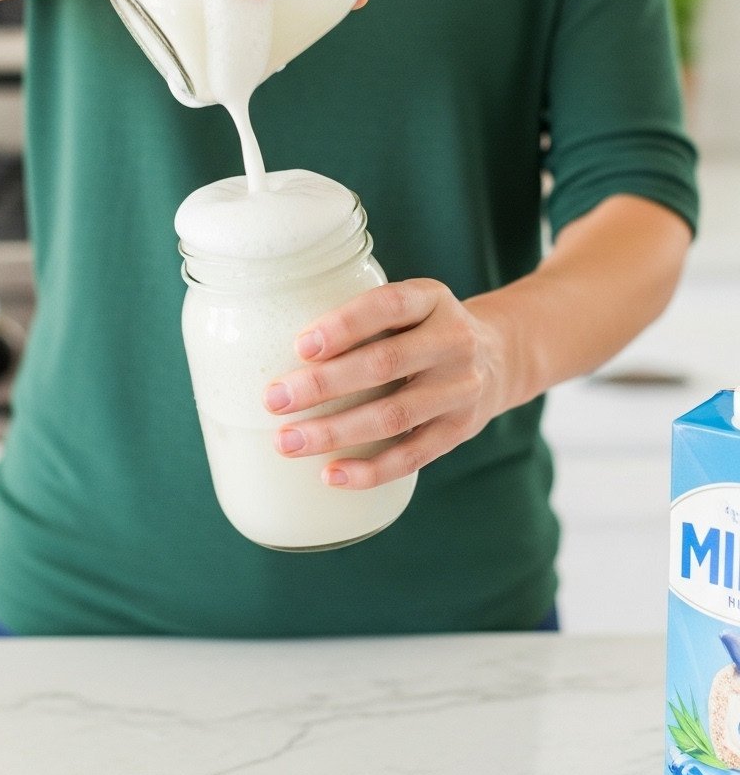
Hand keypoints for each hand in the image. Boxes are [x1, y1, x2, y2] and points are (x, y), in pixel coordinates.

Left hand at [263, 279, 504, 488]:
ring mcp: (460, 389)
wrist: (499, 357)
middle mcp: (453, 341)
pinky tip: (330, 475)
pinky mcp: (459, 430)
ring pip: (394, 416)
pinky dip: (369, 470)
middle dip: (323, 385)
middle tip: (274, 400)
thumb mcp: (411, 304)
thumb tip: (274, 344)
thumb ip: (365, 317)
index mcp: (433, 299)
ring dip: (335, 433)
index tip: (300, 346)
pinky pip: (412, 456)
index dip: (344, 325)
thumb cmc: (425, 329)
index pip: (389, 306)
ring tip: (287, 443)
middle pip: (384, 364)